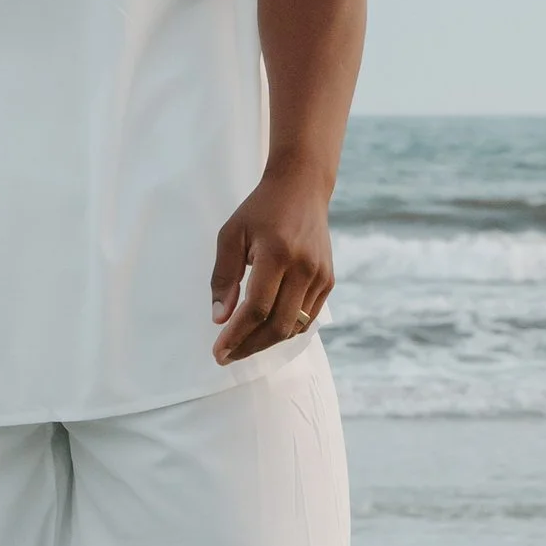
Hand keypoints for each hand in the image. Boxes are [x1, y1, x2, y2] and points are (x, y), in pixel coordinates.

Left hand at [210, 166, 336, 364]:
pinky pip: (307, 318)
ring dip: (266, 342)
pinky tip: (264, 332)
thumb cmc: (260, 210)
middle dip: (249, 347)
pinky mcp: (328, 280)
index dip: (236, 335)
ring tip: (242, 346)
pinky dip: (285, 330)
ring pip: (294, 327)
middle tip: (226, 356)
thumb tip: (220, 318)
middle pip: (278, 325)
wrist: (302, 188)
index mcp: (277, 254)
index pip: (257, 308)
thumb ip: (224, 277)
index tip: (218, 351)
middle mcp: (304, 268)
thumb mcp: (231, 234)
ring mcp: (321, 276)